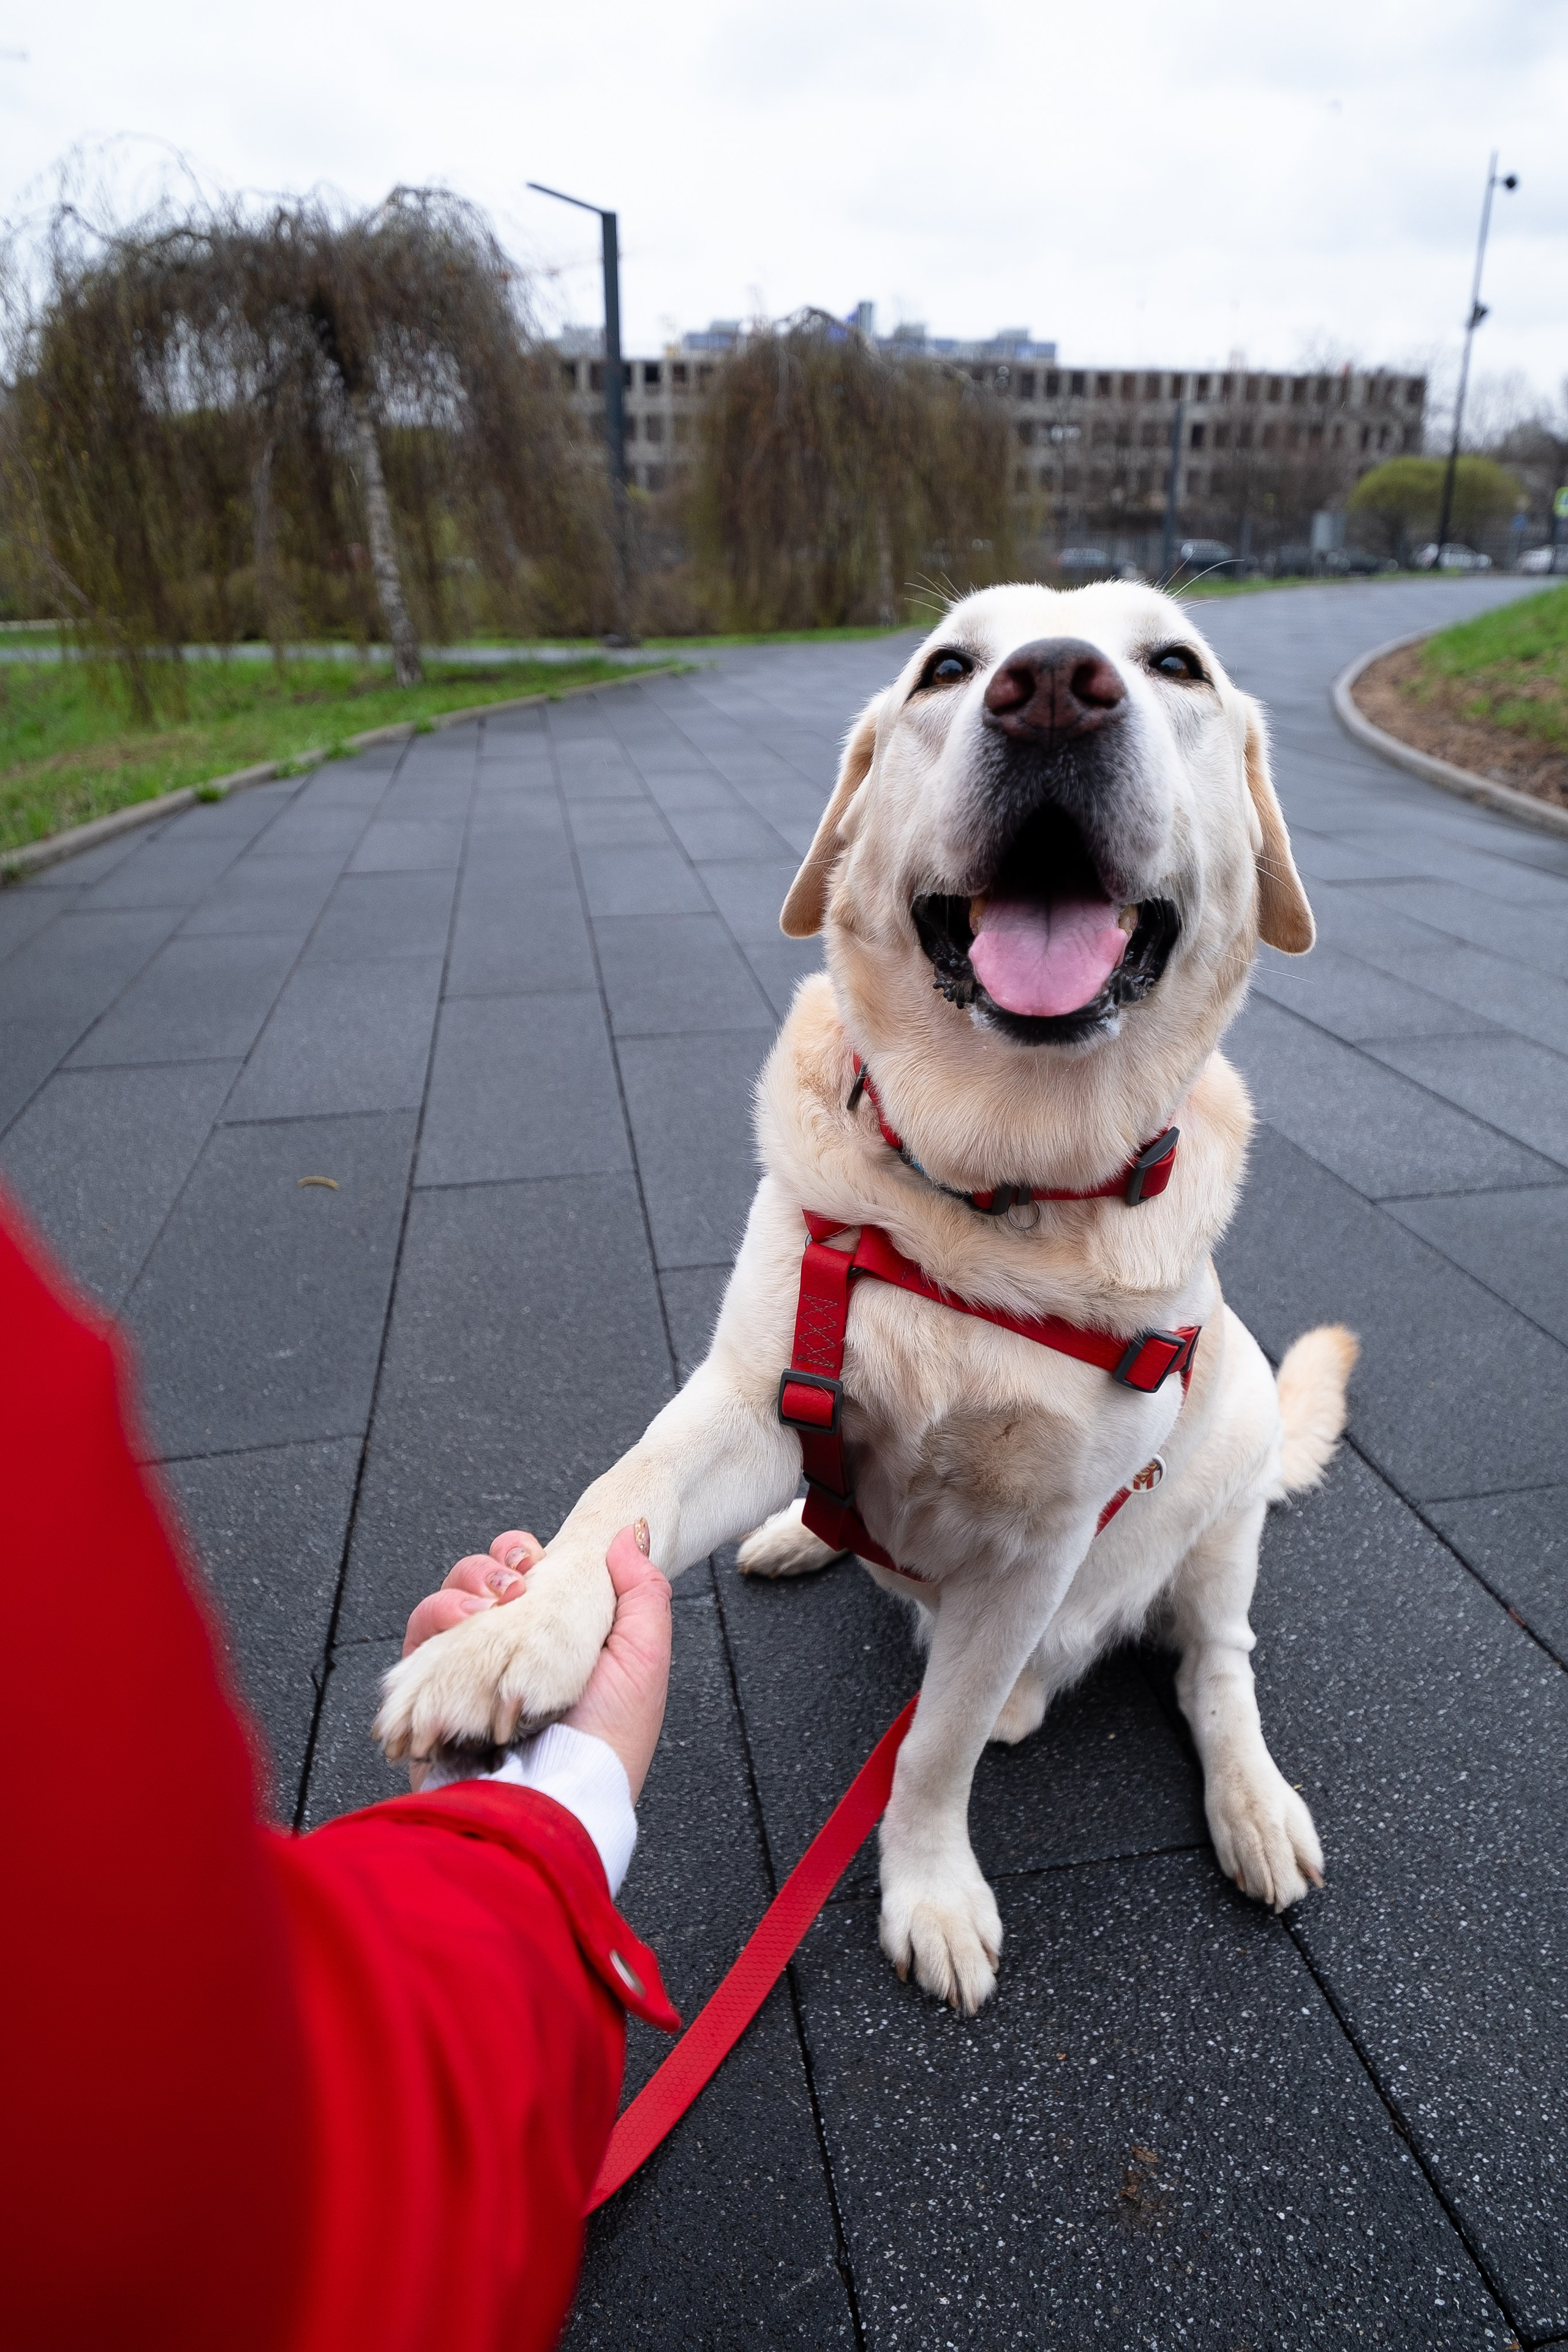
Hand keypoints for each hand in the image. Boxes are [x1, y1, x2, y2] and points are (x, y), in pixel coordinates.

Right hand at [402, 1521, 671, 1799]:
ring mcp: (465, 1677)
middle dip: (486, 1569)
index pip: (519, 1575)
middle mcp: (502, 1653)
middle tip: (511, 1587)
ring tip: (482, 1611)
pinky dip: (430, 1631)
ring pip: (438, 1609)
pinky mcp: (434, 1702)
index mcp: (548, 1635)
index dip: (519, 1555)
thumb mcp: (644, 1657)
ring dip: (455, 1594)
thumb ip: (642, 1589)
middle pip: (473, 1583)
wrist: (566, 1792)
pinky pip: (414, 1654)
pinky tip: (457, 1629)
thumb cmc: (611, 1736)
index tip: (536, 1560)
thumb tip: (630, 1530)